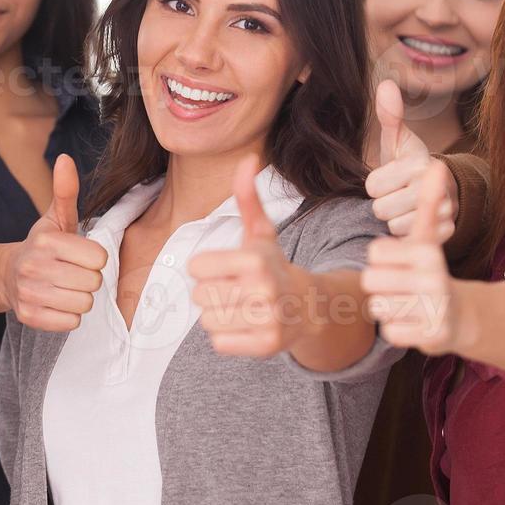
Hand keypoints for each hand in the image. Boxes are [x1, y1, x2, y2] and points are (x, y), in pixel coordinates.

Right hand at [0, 154, 107, 330]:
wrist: (6, 275)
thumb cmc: (41, 246)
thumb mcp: (55, 218)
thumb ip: (65, 191)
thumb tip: (65, 158)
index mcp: (47, 241)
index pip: (99, 258)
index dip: (94, 257)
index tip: (80, 255)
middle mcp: (35, 267)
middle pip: (93, 282)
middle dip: (88, 278)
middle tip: (73, 272)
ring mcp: (30, 294)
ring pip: (84, 304)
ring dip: (80, 298)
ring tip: (66, 287)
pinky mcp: (29, 317)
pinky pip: (71, 323)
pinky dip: (69, 315)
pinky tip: (58, 302)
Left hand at [190, 155, 312, 357]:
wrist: (308, 306)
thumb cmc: (273, 264)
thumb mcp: (260, 231)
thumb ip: (247, 196)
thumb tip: (248, 159)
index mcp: (254, 258)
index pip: (195, 266)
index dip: (207, 267)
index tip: (228, 268)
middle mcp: (263, 289)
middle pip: (199, 295)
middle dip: (212, 292)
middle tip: (236, 289)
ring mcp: (267, 319)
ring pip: (207, 321)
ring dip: (219, 315)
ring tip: (241, 307)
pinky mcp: (266, 345)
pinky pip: (219, 343)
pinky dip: (227, 337)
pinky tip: (246, 325)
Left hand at [361, 161, 469, 353]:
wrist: (462, 315)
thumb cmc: (432, 271)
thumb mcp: (428, 237)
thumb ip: (427, 202)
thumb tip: (435, 164)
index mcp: (427, 251)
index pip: (374, 253)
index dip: (381, 260)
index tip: (399, 263)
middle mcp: (433, 279)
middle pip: (371, 281)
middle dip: (381, 285)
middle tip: (400, 286)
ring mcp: (434, 309)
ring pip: (378, 307)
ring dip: (388, 307)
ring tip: (407, 303)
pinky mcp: (432, 336)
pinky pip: (389, 332)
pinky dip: (396, 329)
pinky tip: (413, 322)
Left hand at [365, 79, 456, 238]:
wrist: (443, 190)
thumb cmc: (411, 166)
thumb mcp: (398, 142)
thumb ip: (390, 116)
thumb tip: (386, 84)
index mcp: (420, 163)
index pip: (372, 186)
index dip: (376, 185)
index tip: (389, 179)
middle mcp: (435, 186)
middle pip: (381, 208)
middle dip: (385, 203)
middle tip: (397, 195)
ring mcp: (444, 210)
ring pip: (393, 224)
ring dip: (395, 218)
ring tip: (406, 207)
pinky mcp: (446, 231)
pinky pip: (407, 237)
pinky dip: (407, 231)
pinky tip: (414, 219)